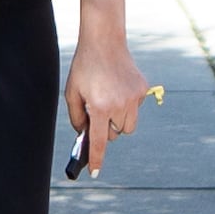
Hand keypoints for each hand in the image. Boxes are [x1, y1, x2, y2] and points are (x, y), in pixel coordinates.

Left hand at [63, 34, 152, 178]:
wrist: (104, 40)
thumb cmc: (85, 67)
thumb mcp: (72, 92)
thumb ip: (77, 117)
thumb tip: (86, 135)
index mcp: (99, 107)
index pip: (100, 142)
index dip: (97, 159)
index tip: (95, 173)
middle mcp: (119, 105)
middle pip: (116, 134)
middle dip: (107, 130)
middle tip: (98, 117)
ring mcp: (134, 97)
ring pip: (128, 125)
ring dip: (118, 121)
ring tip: (108, 103)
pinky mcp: (142, 89)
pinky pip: (136, 107)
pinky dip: (127, 104)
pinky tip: (118, 88)